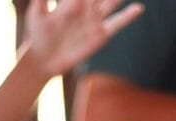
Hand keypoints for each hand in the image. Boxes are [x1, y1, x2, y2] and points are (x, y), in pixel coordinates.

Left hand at [25, 0, 144, 77]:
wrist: (44, 59)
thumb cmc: (37, 36)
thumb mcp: (37, 15)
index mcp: (71, 1)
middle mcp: (86, 8)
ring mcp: (95, 21)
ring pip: (111, 3)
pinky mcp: (101, 35)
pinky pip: (117, 23)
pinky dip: (128, 16)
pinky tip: (138, 8)